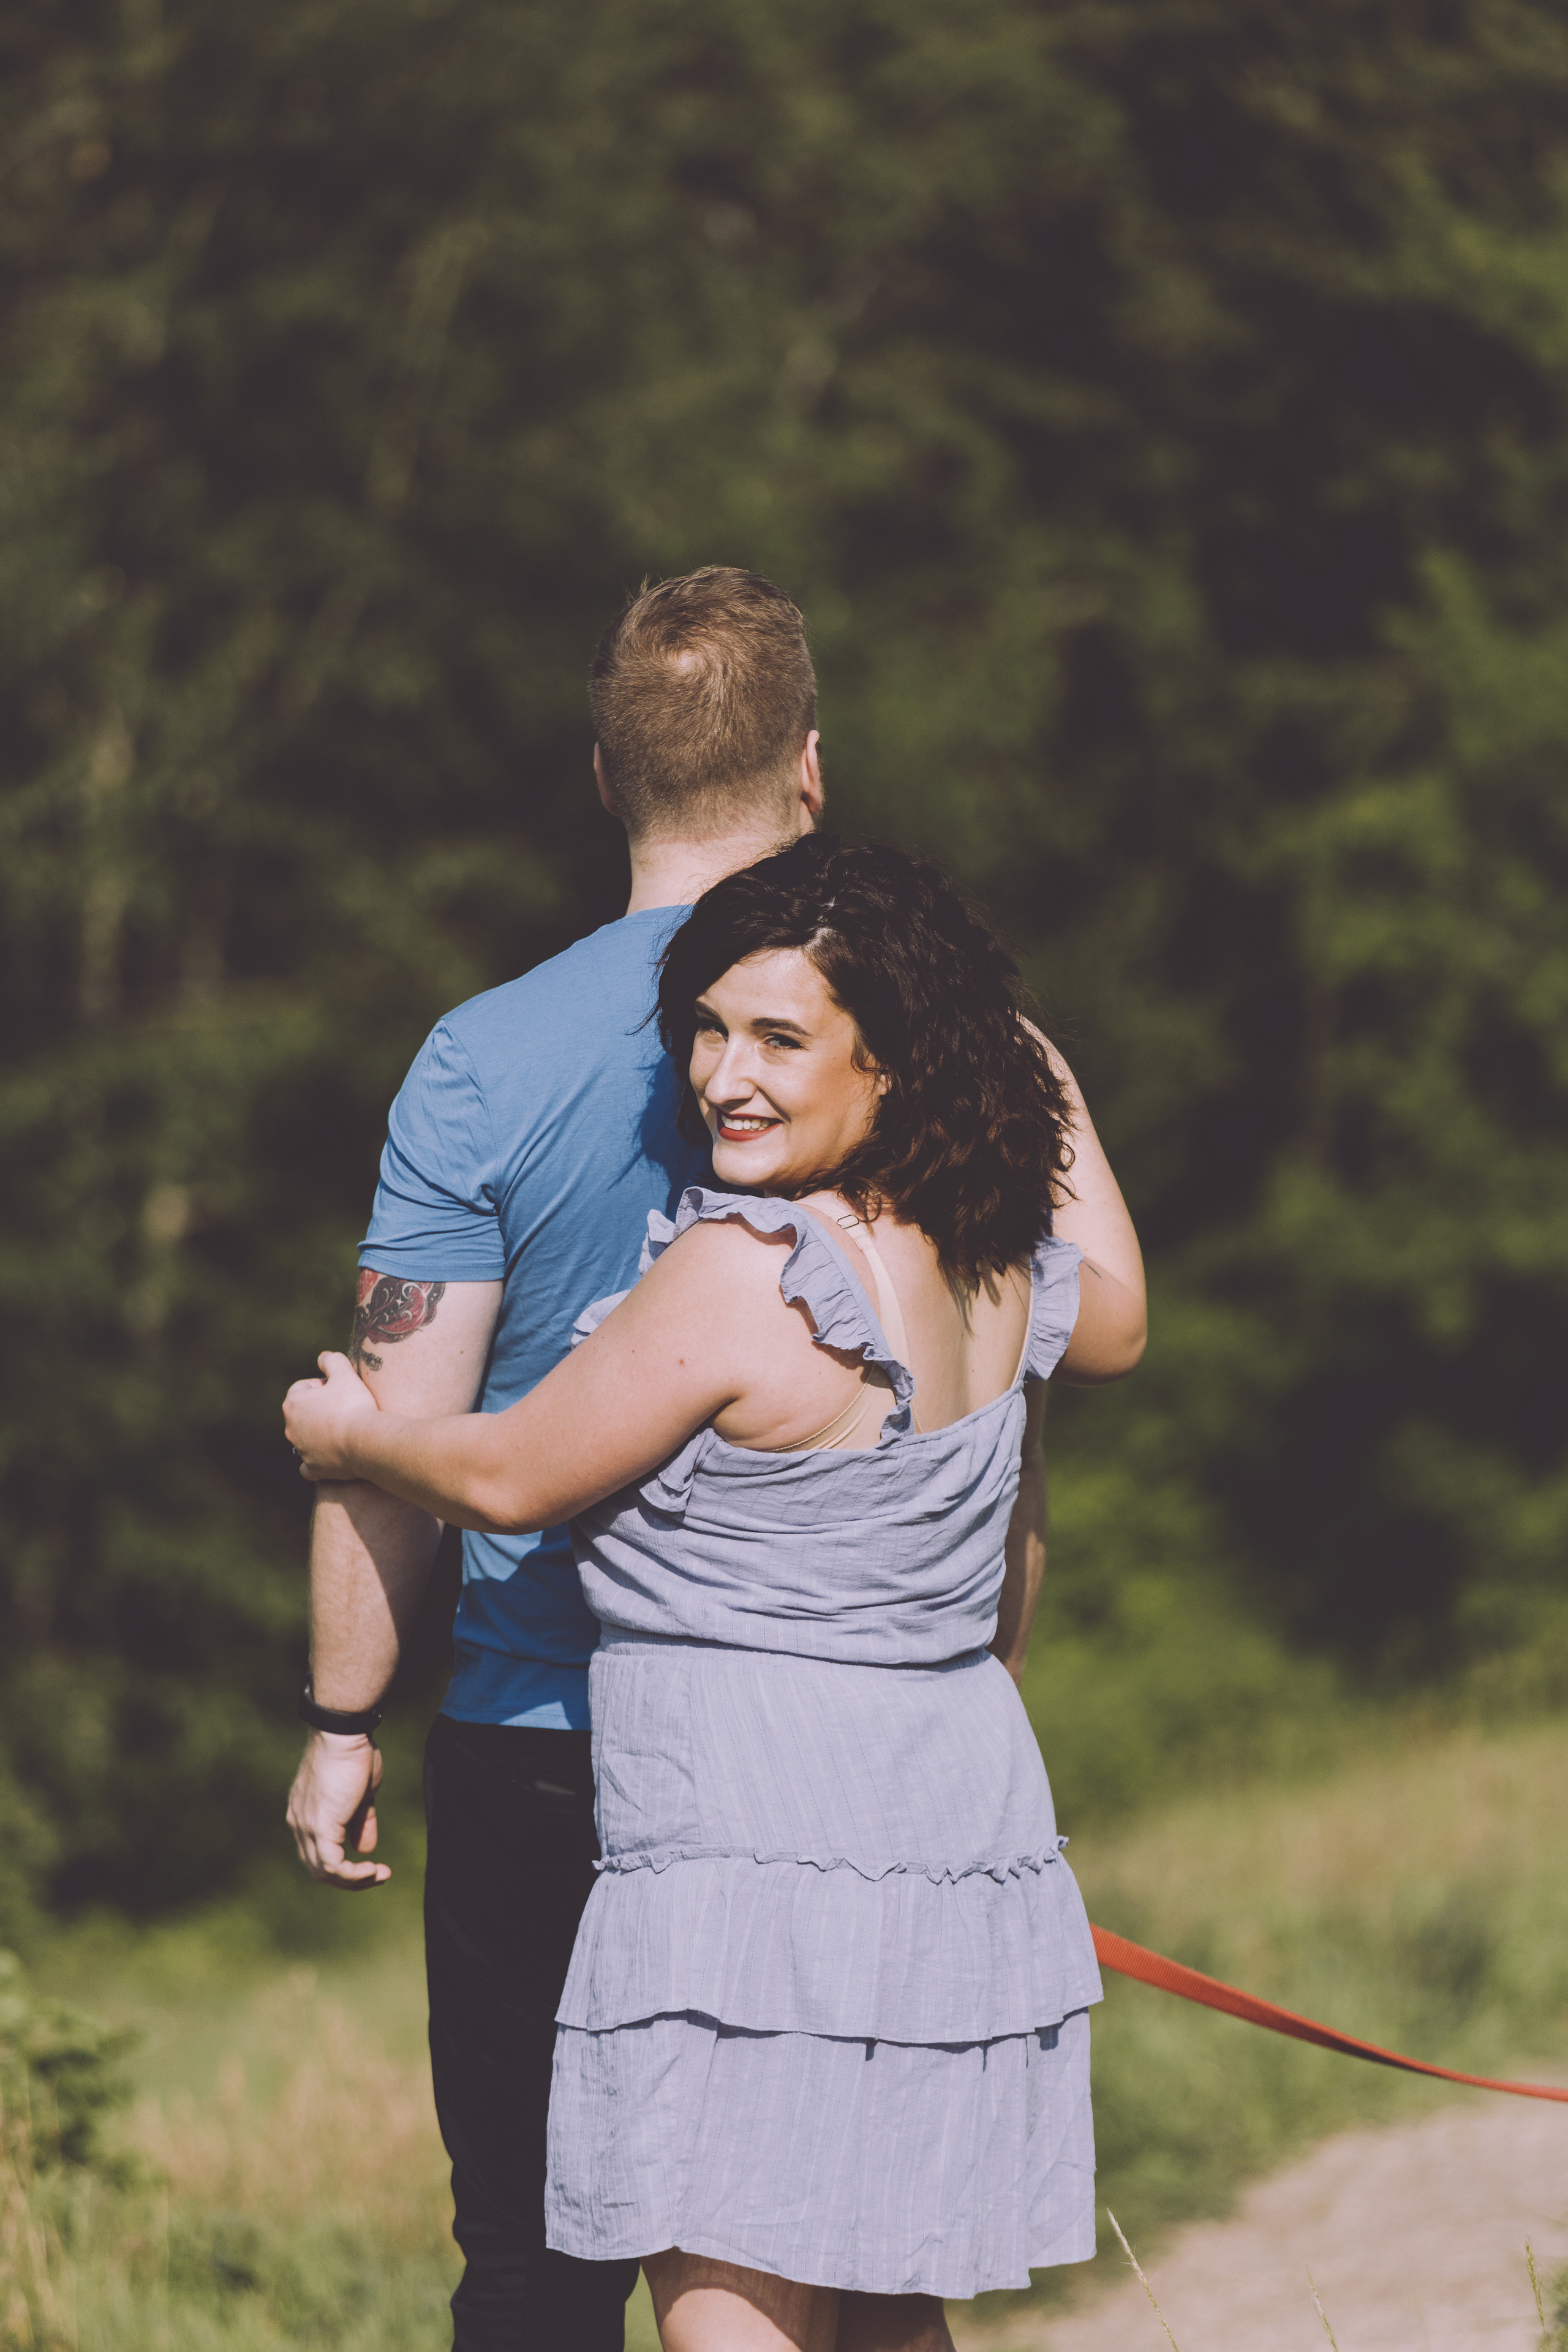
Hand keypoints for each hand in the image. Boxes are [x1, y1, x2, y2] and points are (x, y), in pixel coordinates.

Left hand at [285, 1351, 379, 1478]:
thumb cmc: (353, 1405)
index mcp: (293, 1404)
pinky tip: (329, 1456)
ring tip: (344, 1429)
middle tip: (345, 1407)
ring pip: (306, 1438)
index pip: (303, 1387)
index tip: (341, 1389)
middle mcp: (291, 1429)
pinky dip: (316, 1461)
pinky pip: (308, 1466)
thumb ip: (332, 1360)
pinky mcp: (313, 1469)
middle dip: (320, 1409)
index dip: (323, 1385)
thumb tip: (323, 1358)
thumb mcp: (344, 1372)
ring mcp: (301, 1451)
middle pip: (304, 1413)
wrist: (365, 1441)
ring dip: (320, 1433)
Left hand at [286, 1729, 390, 1886]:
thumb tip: (366, 1850)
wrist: (343, 1734)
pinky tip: (373, 1871)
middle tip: (377, 1875)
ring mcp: (306, 1827)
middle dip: (349, 1879)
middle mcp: (299, 1823)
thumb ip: (361, 1822)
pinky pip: (332, 1866)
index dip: (343, 1865)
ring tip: (379, 1875)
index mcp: (304, 1814)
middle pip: (318, 1868)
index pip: (317, 1853)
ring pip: (324, 1872)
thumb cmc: (353, 1755)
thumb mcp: (361, 1794)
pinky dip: (353, 1875)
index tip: (371, 1864)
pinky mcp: (319, 1827)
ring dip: (354, 1881)